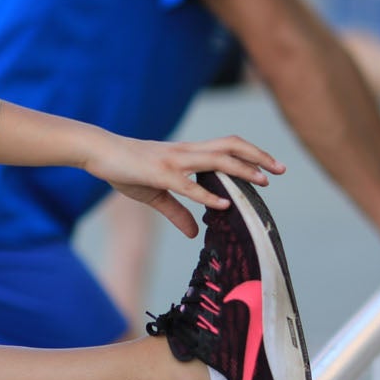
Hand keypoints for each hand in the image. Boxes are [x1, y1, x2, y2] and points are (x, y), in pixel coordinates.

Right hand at [87, 133, 285, 237]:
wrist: (98, 152)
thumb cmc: (125, 168)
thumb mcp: (155, 193)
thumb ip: (177, 212)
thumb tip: (194, 233)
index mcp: (186, 154)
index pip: (226, 147)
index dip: (250, 154)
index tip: (271, 167)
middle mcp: (186, 153)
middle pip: (230, 147)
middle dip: (258, 156)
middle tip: (281, 170)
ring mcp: (174, 162)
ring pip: (217, 160)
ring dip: (243, 170)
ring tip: (264, 181)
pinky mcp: (159, 174)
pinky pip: (188, 185)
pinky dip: (208, 194)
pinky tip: (224, 204)